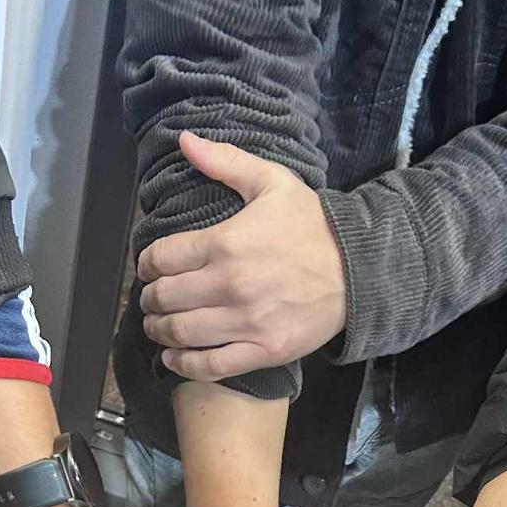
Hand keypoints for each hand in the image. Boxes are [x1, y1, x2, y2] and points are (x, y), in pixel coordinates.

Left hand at [138, 132, 345, 379]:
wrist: (360, 268)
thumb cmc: (313, 224)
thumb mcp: (272, 182)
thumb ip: (225, 162)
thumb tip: (184, 140)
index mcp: (225, 243)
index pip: (161, 257)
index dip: (146, 264)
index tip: (149, 267)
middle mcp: (230, 285)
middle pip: (165, 297)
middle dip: (149, 298)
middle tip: (151, 298)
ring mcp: (246, 322)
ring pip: (180, 332)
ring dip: (158, 330)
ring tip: (157, 326)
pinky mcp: (263, 351)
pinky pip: (209, 366)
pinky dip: (182, 364)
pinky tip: (173, 357)